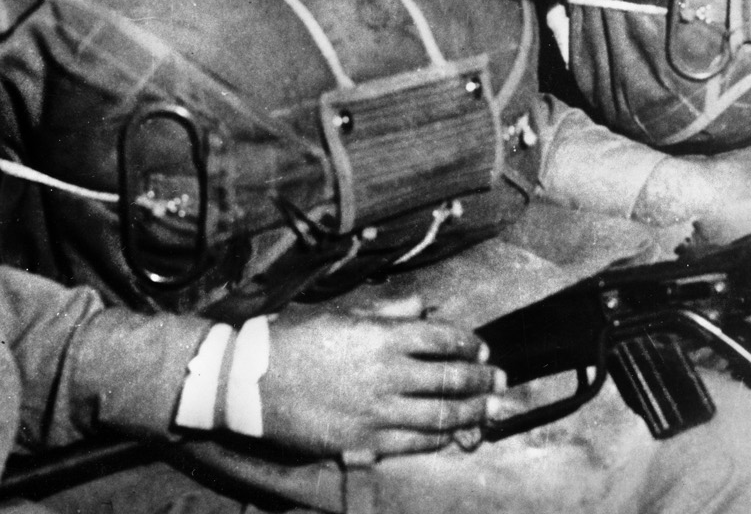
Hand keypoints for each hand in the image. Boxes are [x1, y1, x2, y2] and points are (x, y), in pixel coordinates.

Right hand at [261, 297, 504, 458]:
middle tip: (500, 380)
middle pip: (450, 378)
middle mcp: (387, 374)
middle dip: (482, 379)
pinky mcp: (361, 442)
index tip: (482, 349)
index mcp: (384, 336)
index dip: (470, 344)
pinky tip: (452, 435)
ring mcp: (376, 411)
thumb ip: (388, 312)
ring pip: (439, 414)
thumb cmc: (295, 339)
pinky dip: (438, 438)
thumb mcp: (343, 314)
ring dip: (472, 412)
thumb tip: (424, 307)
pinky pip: (412, 443)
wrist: (250, 381)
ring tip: (491, 409)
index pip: (444, 339)